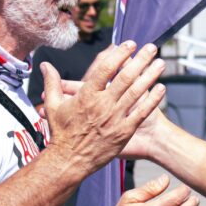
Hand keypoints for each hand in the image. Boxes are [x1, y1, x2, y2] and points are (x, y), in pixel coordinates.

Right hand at [41, 41, 166, 171]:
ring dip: (150, 76)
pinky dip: (152, 100)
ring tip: (160, 63)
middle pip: (125, 77)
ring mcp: (114, 118)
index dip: (119, 55)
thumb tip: (44, 64)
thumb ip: (52, 83)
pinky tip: (161, 88)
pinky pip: (141, 113)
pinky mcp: (124, 132)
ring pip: (136, 92)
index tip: (129, 44)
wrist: (69, 161)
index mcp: (86, 95)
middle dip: (140, 60)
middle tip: (151, 47)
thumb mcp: (53, 105)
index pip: (105, 69)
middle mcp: (102, 104)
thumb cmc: (61, 133)